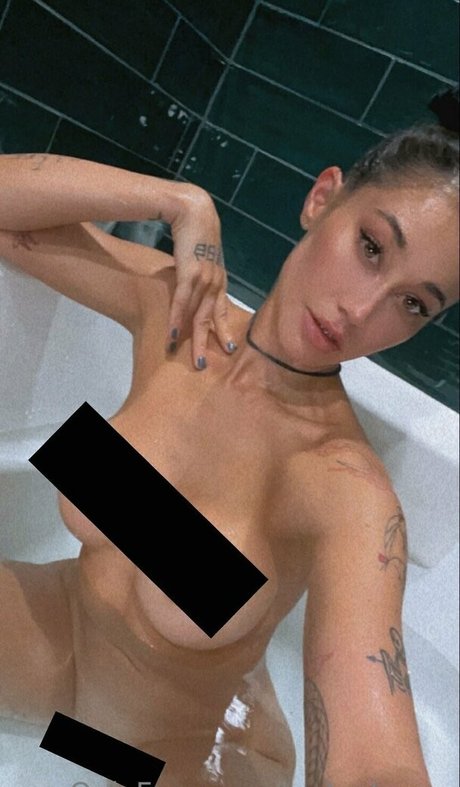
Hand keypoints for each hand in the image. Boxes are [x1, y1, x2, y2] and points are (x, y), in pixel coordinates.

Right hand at [167, 185, 236, 368]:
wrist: (191, 206)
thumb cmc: (195, 227)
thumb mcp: (201, 252)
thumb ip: (199, 268)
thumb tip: (193, 278)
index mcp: (219, 276)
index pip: (222, 308)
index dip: (223, 328)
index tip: (228, 347)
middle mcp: (215, 280)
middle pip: (212, 317)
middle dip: (211, 342)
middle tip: (206, 364)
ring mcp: (204, 277)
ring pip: (199, 315)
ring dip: (195, 339)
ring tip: (195, 360)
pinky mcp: (190, 272)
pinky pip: (183, 302)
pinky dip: (178, 320)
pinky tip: (173, 336)